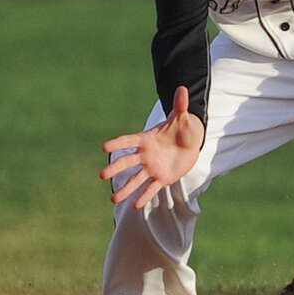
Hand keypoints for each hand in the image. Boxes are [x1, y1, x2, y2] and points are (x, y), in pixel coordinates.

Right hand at [99, 86, 205, 208]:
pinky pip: (151, 189)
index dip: (118, 143)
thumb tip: (183, 88)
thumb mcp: (183, 118)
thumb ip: (181, 106)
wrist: (190, 143)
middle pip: (128, 162)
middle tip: (102, 175)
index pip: (129, 141)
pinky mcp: (162, 178)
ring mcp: (152, 167)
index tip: (104, 147)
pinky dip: (144, 197)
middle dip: (116, 168)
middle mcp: (146, 155)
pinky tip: (135, 206)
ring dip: (126, 189)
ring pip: (136, 180)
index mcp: (147, 139)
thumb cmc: (184, 128)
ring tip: (113, 199)